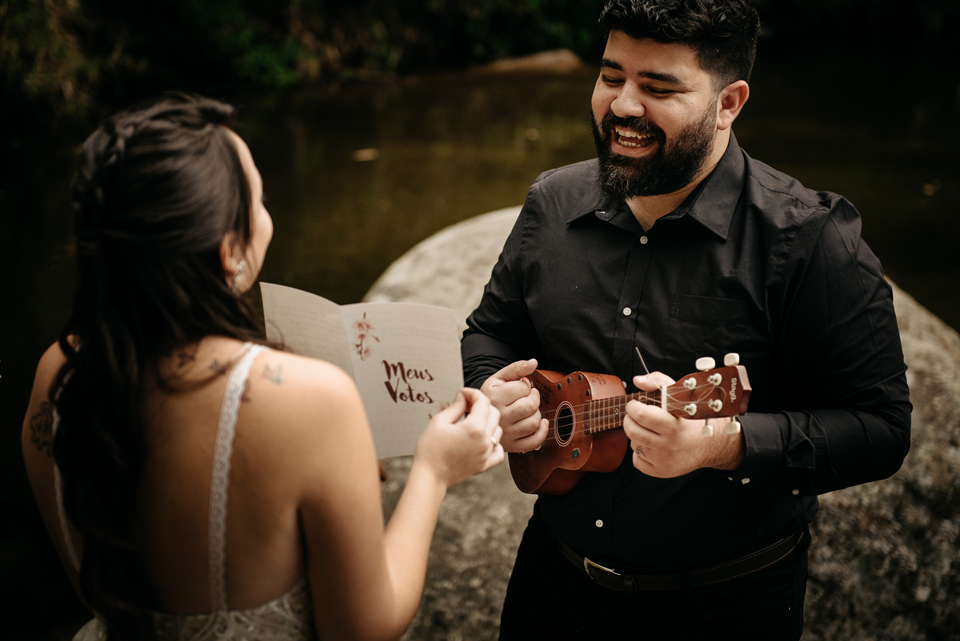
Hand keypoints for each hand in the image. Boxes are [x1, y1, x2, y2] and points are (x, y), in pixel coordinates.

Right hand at [414, 388, 503, 487]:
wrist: (430, 477)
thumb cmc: (430, 450)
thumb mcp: (439, 422)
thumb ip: (455, 407)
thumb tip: (463, 397)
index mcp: (474, 428)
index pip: (482, 402)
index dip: (473, 393)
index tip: (463, 393)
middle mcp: (485, 440)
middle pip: (494, 413)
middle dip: (481, 405)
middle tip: (466, 405)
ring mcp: (486, 454)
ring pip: (498, 430)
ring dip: (488, 422)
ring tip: (472, 421)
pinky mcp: (484, 465)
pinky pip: (499, 451)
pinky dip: (494, 443)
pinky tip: (483, 440)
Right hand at [479, 359, 548, 452]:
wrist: (477, 417)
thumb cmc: (490, 396)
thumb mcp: (498, 378)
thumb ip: (516, 368)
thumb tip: (533, 362)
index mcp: (495, 398)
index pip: (523, 389)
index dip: (526, 386)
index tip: (520, 387)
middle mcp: (500, 416)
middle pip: (530, 406)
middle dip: (534, 398)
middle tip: (528, 396)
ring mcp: (507, 433)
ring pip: (534, 422)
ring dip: (536, 413)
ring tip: (528, 409)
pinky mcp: (513, 445)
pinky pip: (534, 441)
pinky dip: (542, 432)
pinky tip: (540, 423)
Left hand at [624, 373, 743, 477]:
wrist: (708, 445)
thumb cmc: (691, 419)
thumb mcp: (679, 395)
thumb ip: (657, 382)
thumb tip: (637, 381)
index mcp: (672, 426)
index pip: (640, 415)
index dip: (633, 407)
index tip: (635, 404)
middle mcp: (667, 446)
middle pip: (632, 430)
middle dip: (630, 420)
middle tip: (637, 416)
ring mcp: (663, 460)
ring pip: (633, 444)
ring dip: (637, 435)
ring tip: (652, 431)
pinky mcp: (660, 471)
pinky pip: (636, 460)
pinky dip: (640, 452)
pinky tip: (653, 446)